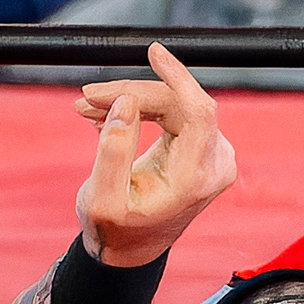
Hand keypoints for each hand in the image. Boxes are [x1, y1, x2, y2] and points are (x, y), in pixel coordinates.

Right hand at [72, 44, 236, 264]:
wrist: (129, 252)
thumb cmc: (114, 232)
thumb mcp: (101, 200)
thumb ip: (113, 151)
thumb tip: (126, 102)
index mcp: (196, 178)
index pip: (198, 111)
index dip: (177, 77)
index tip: (153, 51)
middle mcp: (214, 164)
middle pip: (179, 106)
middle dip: (132, 94)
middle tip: (89, 96)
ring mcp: (213, 156)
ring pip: (174, 107)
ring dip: (132, 101)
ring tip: (89, 106)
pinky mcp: (203, 149)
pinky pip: (174, 115)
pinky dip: (143, 110)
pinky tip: (108, 115)